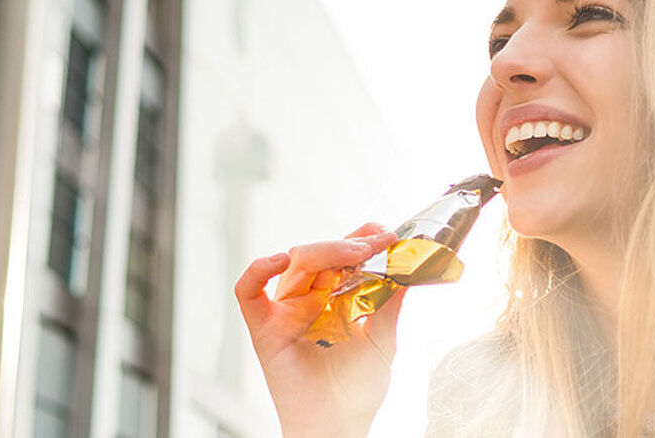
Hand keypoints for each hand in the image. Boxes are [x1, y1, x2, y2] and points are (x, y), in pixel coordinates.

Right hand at [235, 223, 403, 437]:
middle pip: (320, 256)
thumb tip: (406, 266)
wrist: (338, 426)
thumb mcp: (382, 338)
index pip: (341, 257)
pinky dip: (258, 271)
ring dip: (325, 251)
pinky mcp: (264, 328)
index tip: (387, 236)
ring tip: (356, 253)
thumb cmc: (355, 391)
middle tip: (377, 243)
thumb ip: (391, 303)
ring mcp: (284, 312)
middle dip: (349, 245)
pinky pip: (248, 292)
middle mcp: (306, 301)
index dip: (361, 241)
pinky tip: (281, 259)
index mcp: (332, 300)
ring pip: (294, 265)